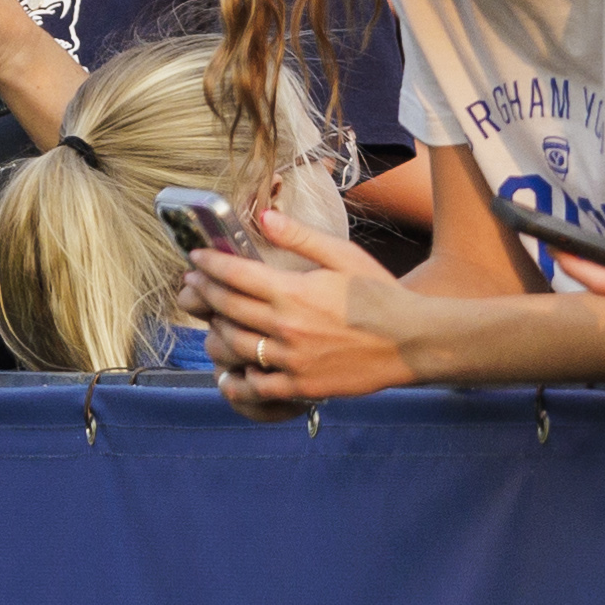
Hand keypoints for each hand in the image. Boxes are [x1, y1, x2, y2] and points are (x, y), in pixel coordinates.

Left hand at [190, 209, 404, 410]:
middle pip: (226, 307)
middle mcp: (285, 326)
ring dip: (215, 330)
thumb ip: (300, 238)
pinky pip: (253, 387)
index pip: (235, 274)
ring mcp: (289, 359)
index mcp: (293, 291)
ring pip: (233, 345)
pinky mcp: (298, 386)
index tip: (196, 259)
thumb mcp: (344, 256)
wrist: (411, 340)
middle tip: (193, 284)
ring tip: (212, 320)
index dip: (209, 265)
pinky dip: (236, 379)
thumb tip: (263, 217)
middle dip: (204, 292)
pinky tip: (230, 371)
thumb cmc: (380, 294)